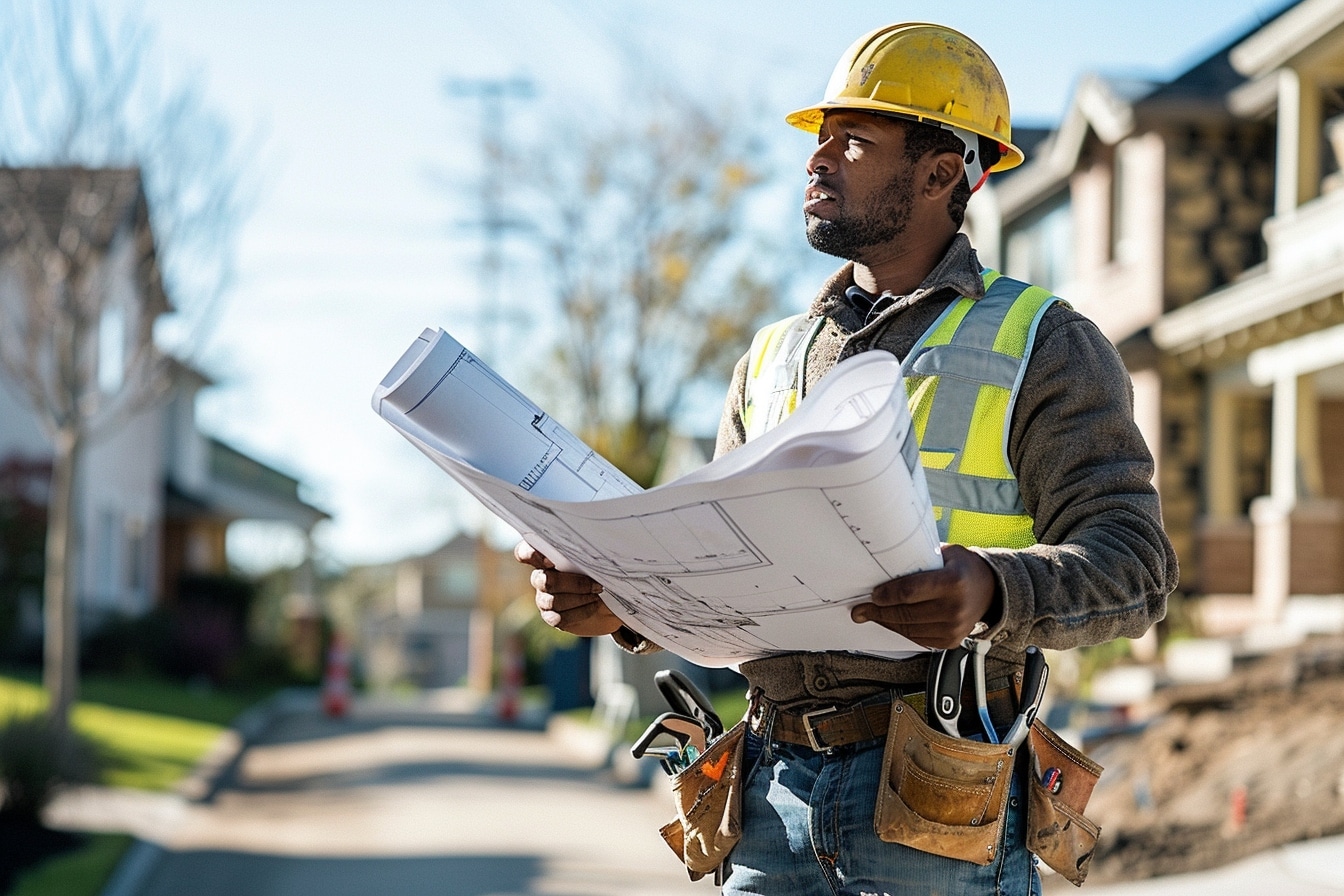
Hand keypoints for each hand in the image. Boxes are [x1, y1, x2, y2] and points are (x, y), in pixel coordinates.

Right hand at [514, 540, 623, 637]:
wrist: (610, 601)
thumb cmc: (601, 573)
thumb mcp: (596, 560)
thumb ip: (585, 552)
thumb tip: (593, 542)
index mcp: (546, 556)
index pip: (525, 552)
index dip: (530, 555)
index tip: (551, 561)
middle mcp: (541, 577)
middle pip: (544, 580)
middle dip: (572, 583)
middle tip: (595, 583)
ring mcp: (544, 599)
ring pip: (553, 601)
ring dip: (580, 597)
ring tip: (597, 592)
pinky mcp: (552, 617)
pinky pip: (559, 618)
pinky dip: (580, 611)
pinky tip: (594, 605)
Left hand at [849, 544, 998, 648]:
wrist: (990, 590)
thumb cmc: (963, 568)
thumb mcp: (946, 554)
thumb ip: (920, 559)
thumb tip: (884, 564)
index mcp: (953, 582)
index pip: (910, 592)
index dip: (886, 595)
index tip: (872, 595)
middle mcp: (954, 608)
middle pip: (905, 613)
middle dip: (878, 612)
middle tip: (860, 609)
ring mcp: (954, 628)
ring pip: (908, 629)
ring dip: (886, 623)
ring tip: (870, 615)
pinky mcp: (950, 641)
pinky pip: (917, 639)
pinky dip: (901, 631)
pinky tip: (890, 623)